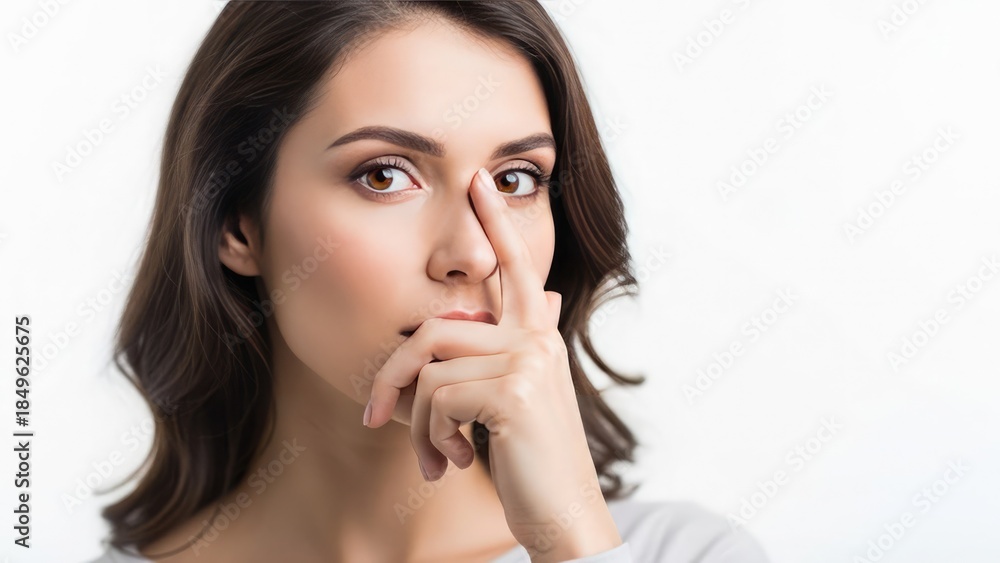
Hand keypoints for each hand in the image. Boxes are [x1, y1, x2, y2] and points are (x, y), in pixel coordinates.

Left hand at [365, 167, 621, 559]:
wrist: (565, 515)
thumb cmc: (535, 460)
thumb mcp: (521, 399)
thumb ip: (515, 350)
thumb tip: (548, 297)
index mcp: (538, 336)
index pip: (517, 268)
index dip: (495, 222)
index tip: (477, 179)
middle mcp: (537, 340)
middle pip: (436, 329)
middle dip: (394, 375)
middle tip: (373, 416)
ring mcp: (528, 361)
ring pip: (430, 370)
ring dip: (418, 425)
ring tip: (434, 458)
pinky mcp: (512, 392)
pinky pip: (436, 399)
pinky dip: (430, 439)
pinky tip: (453, 464)